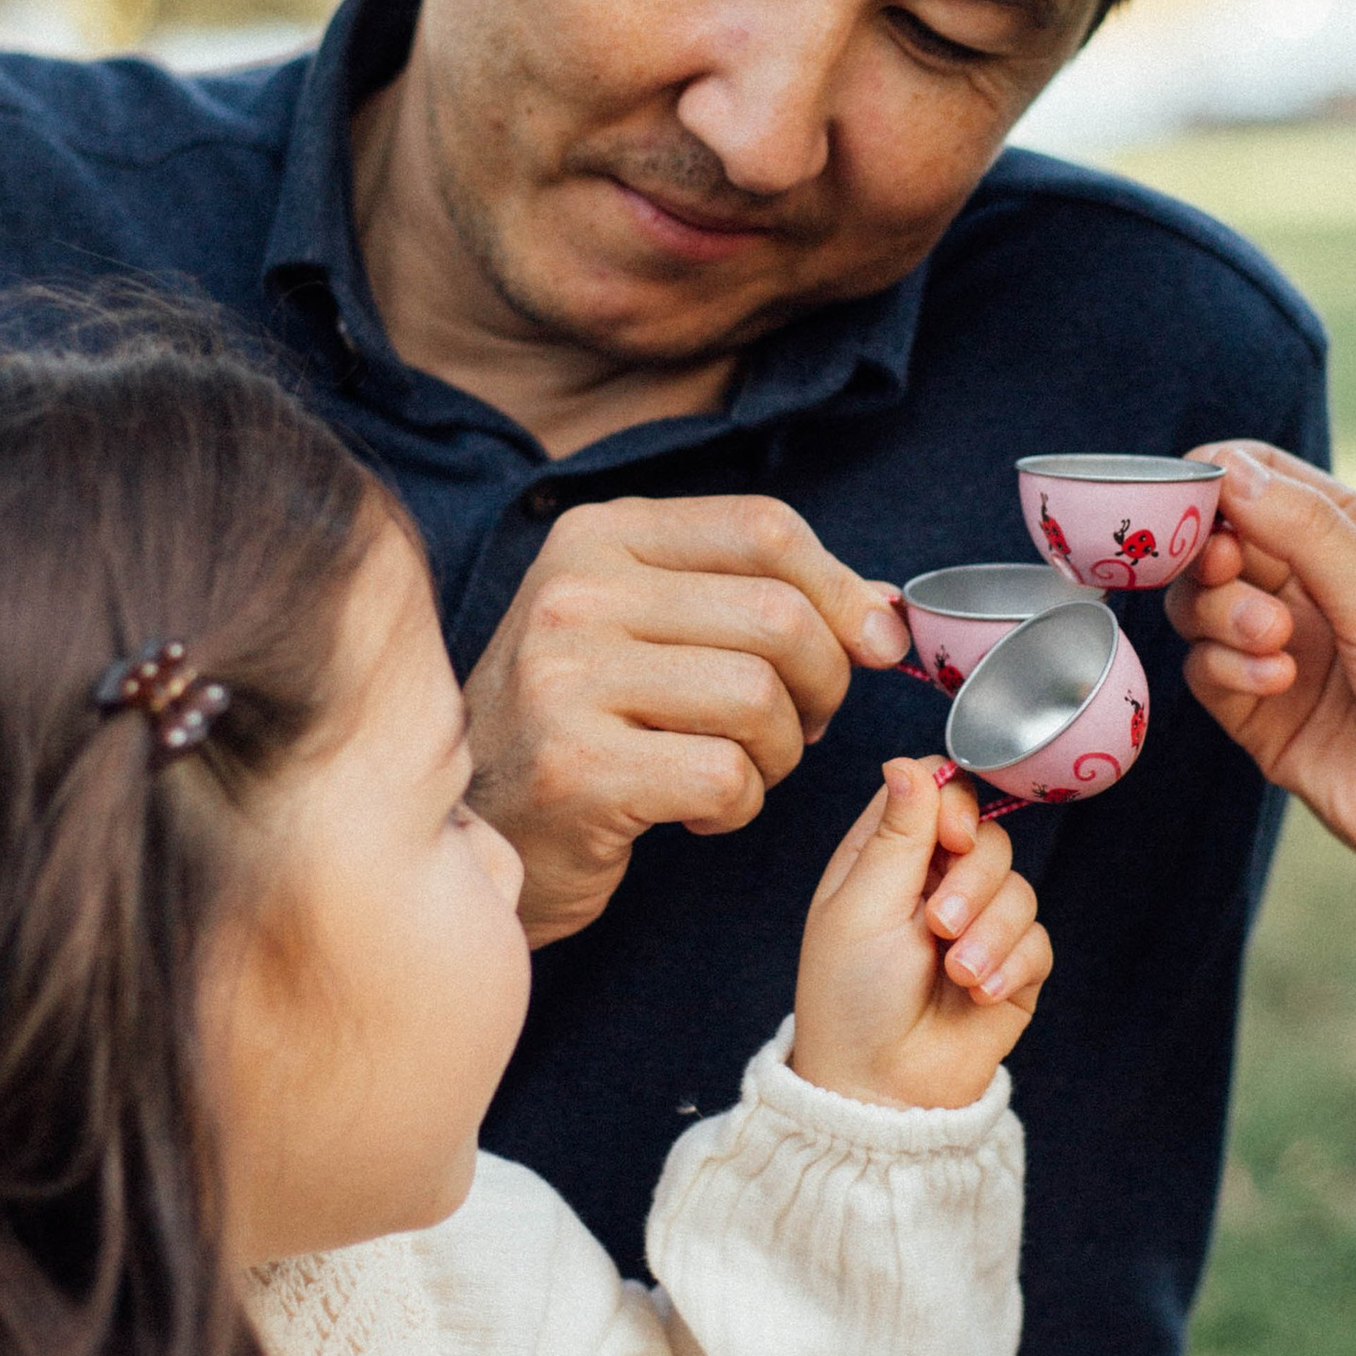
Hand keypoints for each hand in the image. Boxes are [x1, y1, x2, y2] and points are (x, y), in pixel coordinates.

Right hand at [464, 493, 908, 943]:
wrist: (471, 828)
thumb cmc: (581, 725)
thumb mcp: (650, 629)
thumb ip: (759, 600)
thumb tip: (885, 609)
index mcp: (599, 536)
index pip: (764, 528)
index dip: (842, 589)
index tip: (872, 643)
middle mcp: (574, 592)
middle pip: (778, 616)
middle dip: (822, 684)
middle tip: (798, 725)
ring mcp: (566, 678)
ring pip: (759, 698)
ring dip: (779, 753)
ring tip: (737, 768)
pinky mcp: (576, 769)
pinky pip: (725, 775)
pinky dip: (738, 805)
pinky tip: (697, 811)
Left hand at [792, 760, 1049, 1110]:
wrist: (881, 1089)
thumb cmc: (851, 998)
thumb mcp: (861, 906)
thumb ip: (897, 834)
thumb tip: (908, 762)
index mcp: (888, 859)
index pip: (938, 792)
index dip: (955, 804)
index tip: (951, 838)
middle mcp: (935, 885)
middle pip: (989, 837)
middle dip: (973, 881)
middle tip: (938, 926)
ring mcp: (977, 927)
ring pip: (1019, 888)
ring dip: (989, 933)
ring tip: (956, 973)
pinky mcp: (1012, 968)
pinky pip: (1039, 939)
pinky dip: (1011, 965)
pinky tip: (979, 994)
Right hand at [1166, 441, 1355, 933]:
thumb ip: (1304, 532)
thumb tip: (1225, 465)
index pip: (1260, 478)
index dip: (1216, 479)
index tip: (1192, 500)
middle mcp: (1314, 589)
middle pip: (1215, 540)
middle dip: (1211, 552)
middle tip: (1228, 568)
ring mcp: (1283, 652)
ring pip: (1198, 606)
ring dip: (1220, 613)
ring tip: (1275, 641)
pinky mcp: (1261, 716)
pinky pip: (1205, 672)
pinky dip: (1226, 669)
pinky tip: (1279, 683)